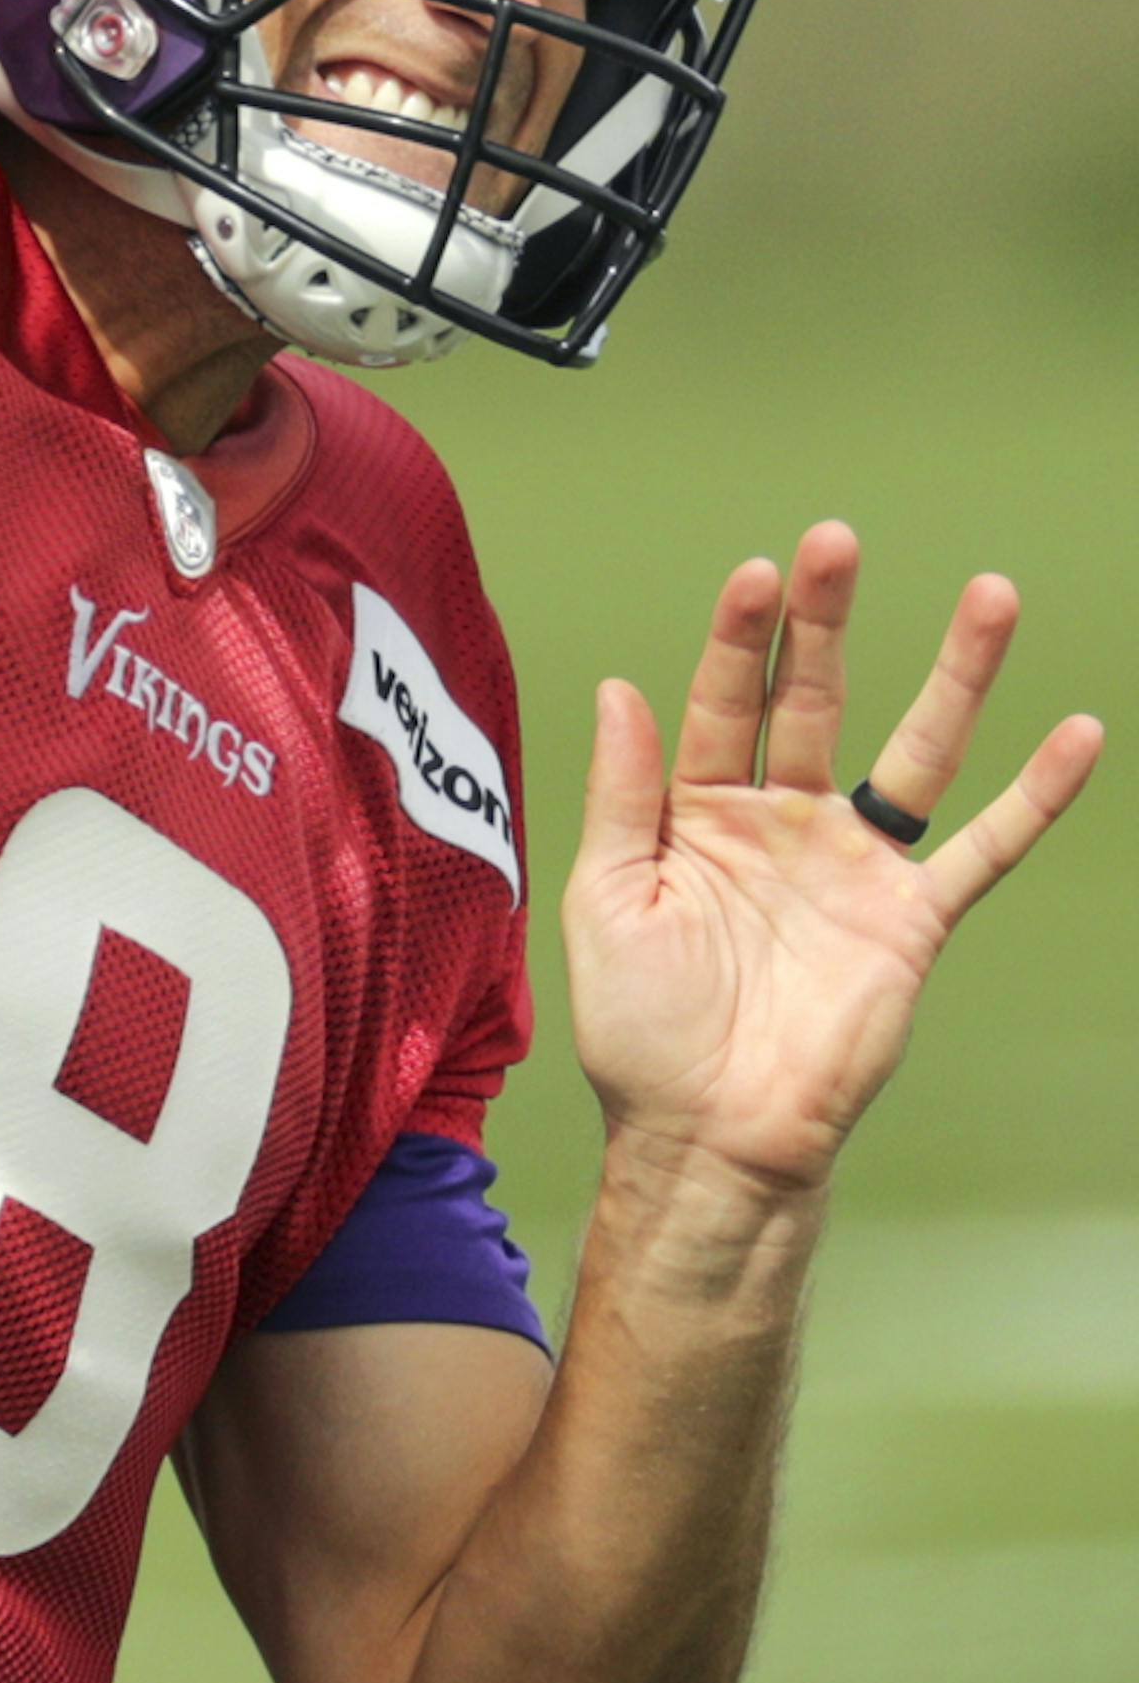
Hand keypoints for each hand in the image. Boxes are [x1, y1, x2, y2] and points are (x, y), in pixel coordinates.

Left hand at [563, 524, 1101, 1197]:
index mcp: (699, 812)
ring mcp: (854, 865)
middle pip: (812, 697)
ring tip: (992, 595)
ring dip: (955, 675)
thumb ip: (621, 796)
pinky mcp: (911, 918)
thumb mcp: (606, 903)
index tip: (759, 572)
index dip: (739, 637)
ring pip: (916, 750)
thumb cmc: (643, 1036)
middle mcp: (784, 822)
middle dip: (825, 621)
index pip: (723, 699)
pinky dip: (1033, 795)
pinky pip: (983, 846)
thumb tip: (620, 687)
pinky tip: (1077, 735)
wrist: (710, 1140)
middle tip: (840, 542)